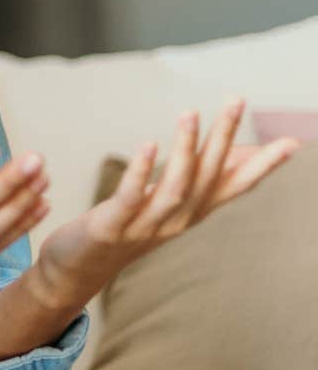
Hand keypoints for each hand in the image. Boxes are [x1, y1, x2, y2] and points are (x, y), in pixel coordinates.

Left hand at [33, 99, 298, 307]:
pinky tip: (148, 144)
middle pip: (207, 176)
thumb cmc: (125, 227)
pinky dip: (141, 171)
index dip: (263, 166)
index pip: (234, 187)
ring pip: (174, 186)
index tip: (293, 144)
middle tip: (236, 100)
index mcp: (191, 213)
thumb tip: (236, 150)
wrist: (78, 270)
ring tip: (190, 113)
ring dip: (185, 149)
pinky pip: (131, 197)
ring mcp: (145, 226)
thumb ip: (199, 178)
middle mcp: (176, 221)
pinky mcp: (111, 227)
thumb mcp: (168, 203)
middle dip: (224, 138)